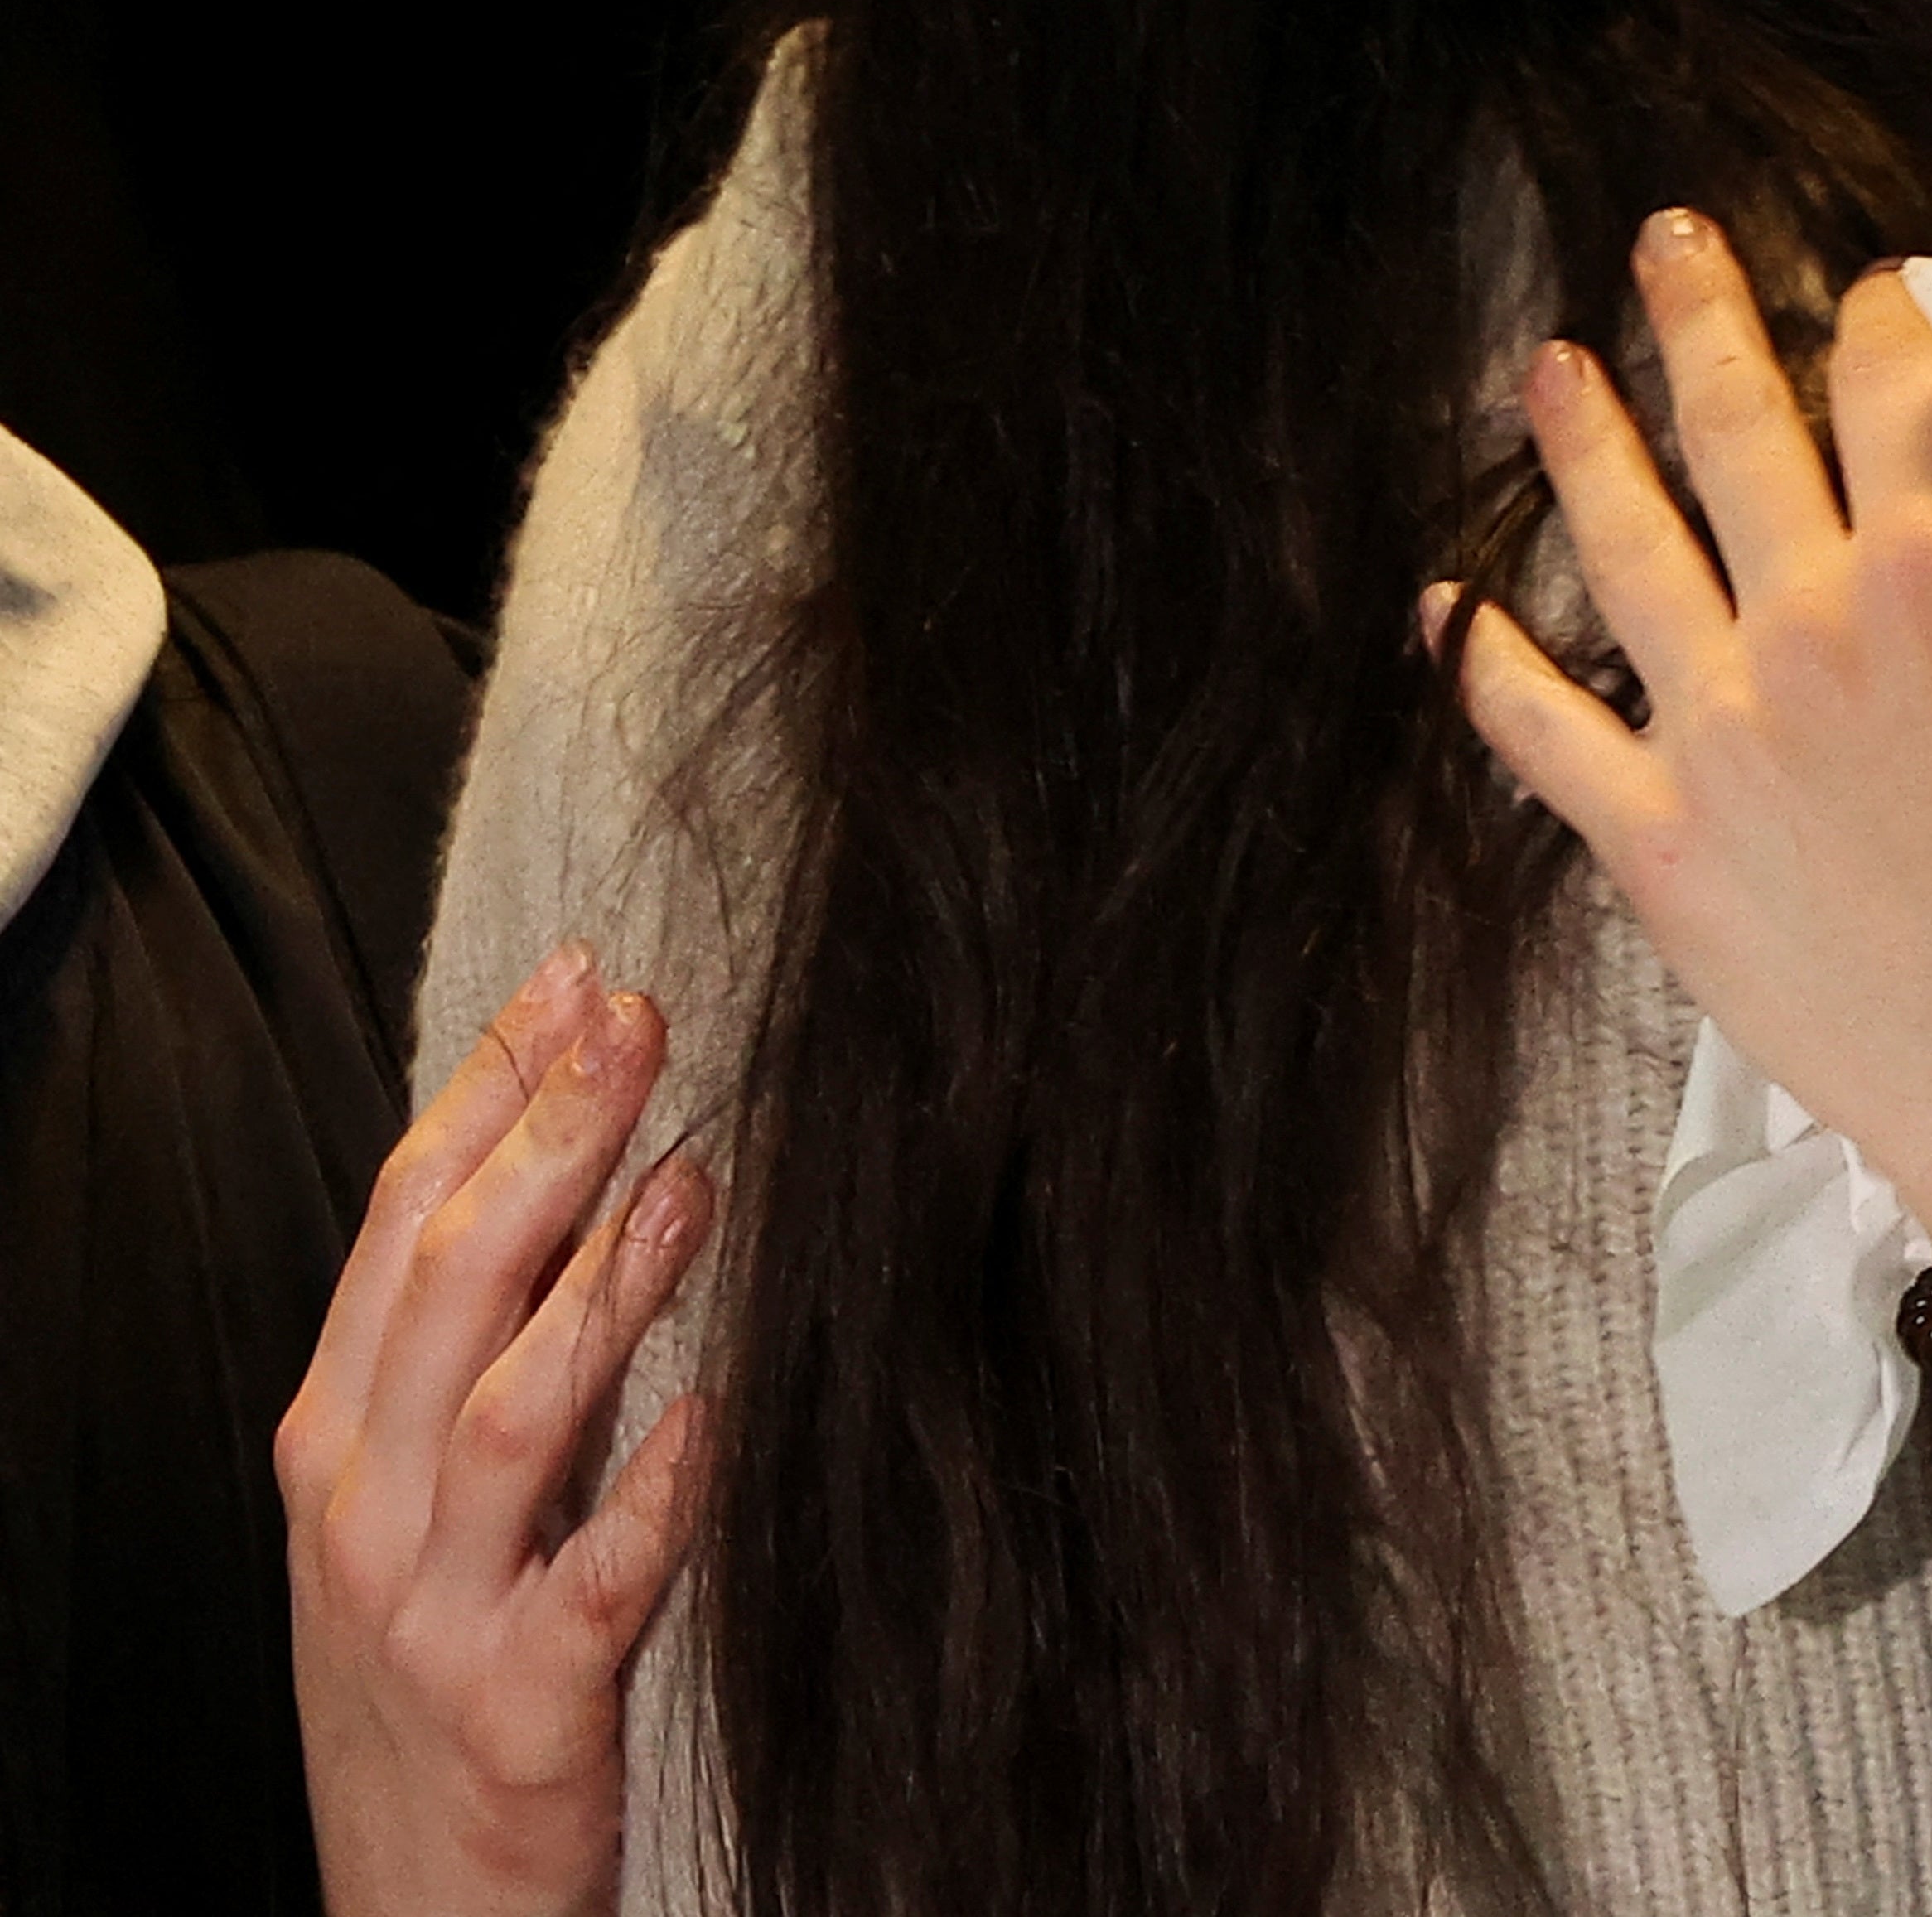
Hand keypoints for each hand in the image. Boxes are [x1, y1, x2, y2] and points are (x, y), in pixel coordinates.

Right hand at [279, 940, 716, 1916]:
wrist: (409, 1905)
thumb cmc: (434, 1669)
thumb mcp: (410, 1498)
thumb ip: (472, 1344)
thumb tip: (568, 1158)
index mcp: (341, 1440)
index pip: (406, 1226)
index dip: (489, 1092)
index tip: (576, 979)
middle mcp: (369, 1511)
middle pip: (454, 1288)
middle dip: (547, 1141)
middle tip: (642, 1020)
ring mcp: (436, 1610)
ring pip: (512, 1417)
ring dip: (605, 1289)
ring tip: (695, 1175)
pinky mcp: (525, 1706)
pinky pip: (597, 1584)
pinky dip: (655, 1493)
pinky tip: (719, 1410)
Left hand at [1442, 208, 1931, 1321]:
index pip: (1896, 375)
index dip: (1891, 305)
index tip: (1882, 288)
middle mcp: (1808, 618)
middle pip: (1740, 422)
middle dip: (1703, 310)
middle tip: (1666, 238)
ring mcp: (1716, 726)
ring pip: (1622, 543)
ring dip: (1581, 439)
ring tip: (1549, 363)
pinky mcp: (1656, 838)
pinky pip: (1540, 733)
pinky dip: (1481, 664)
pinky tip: (1444, 605)